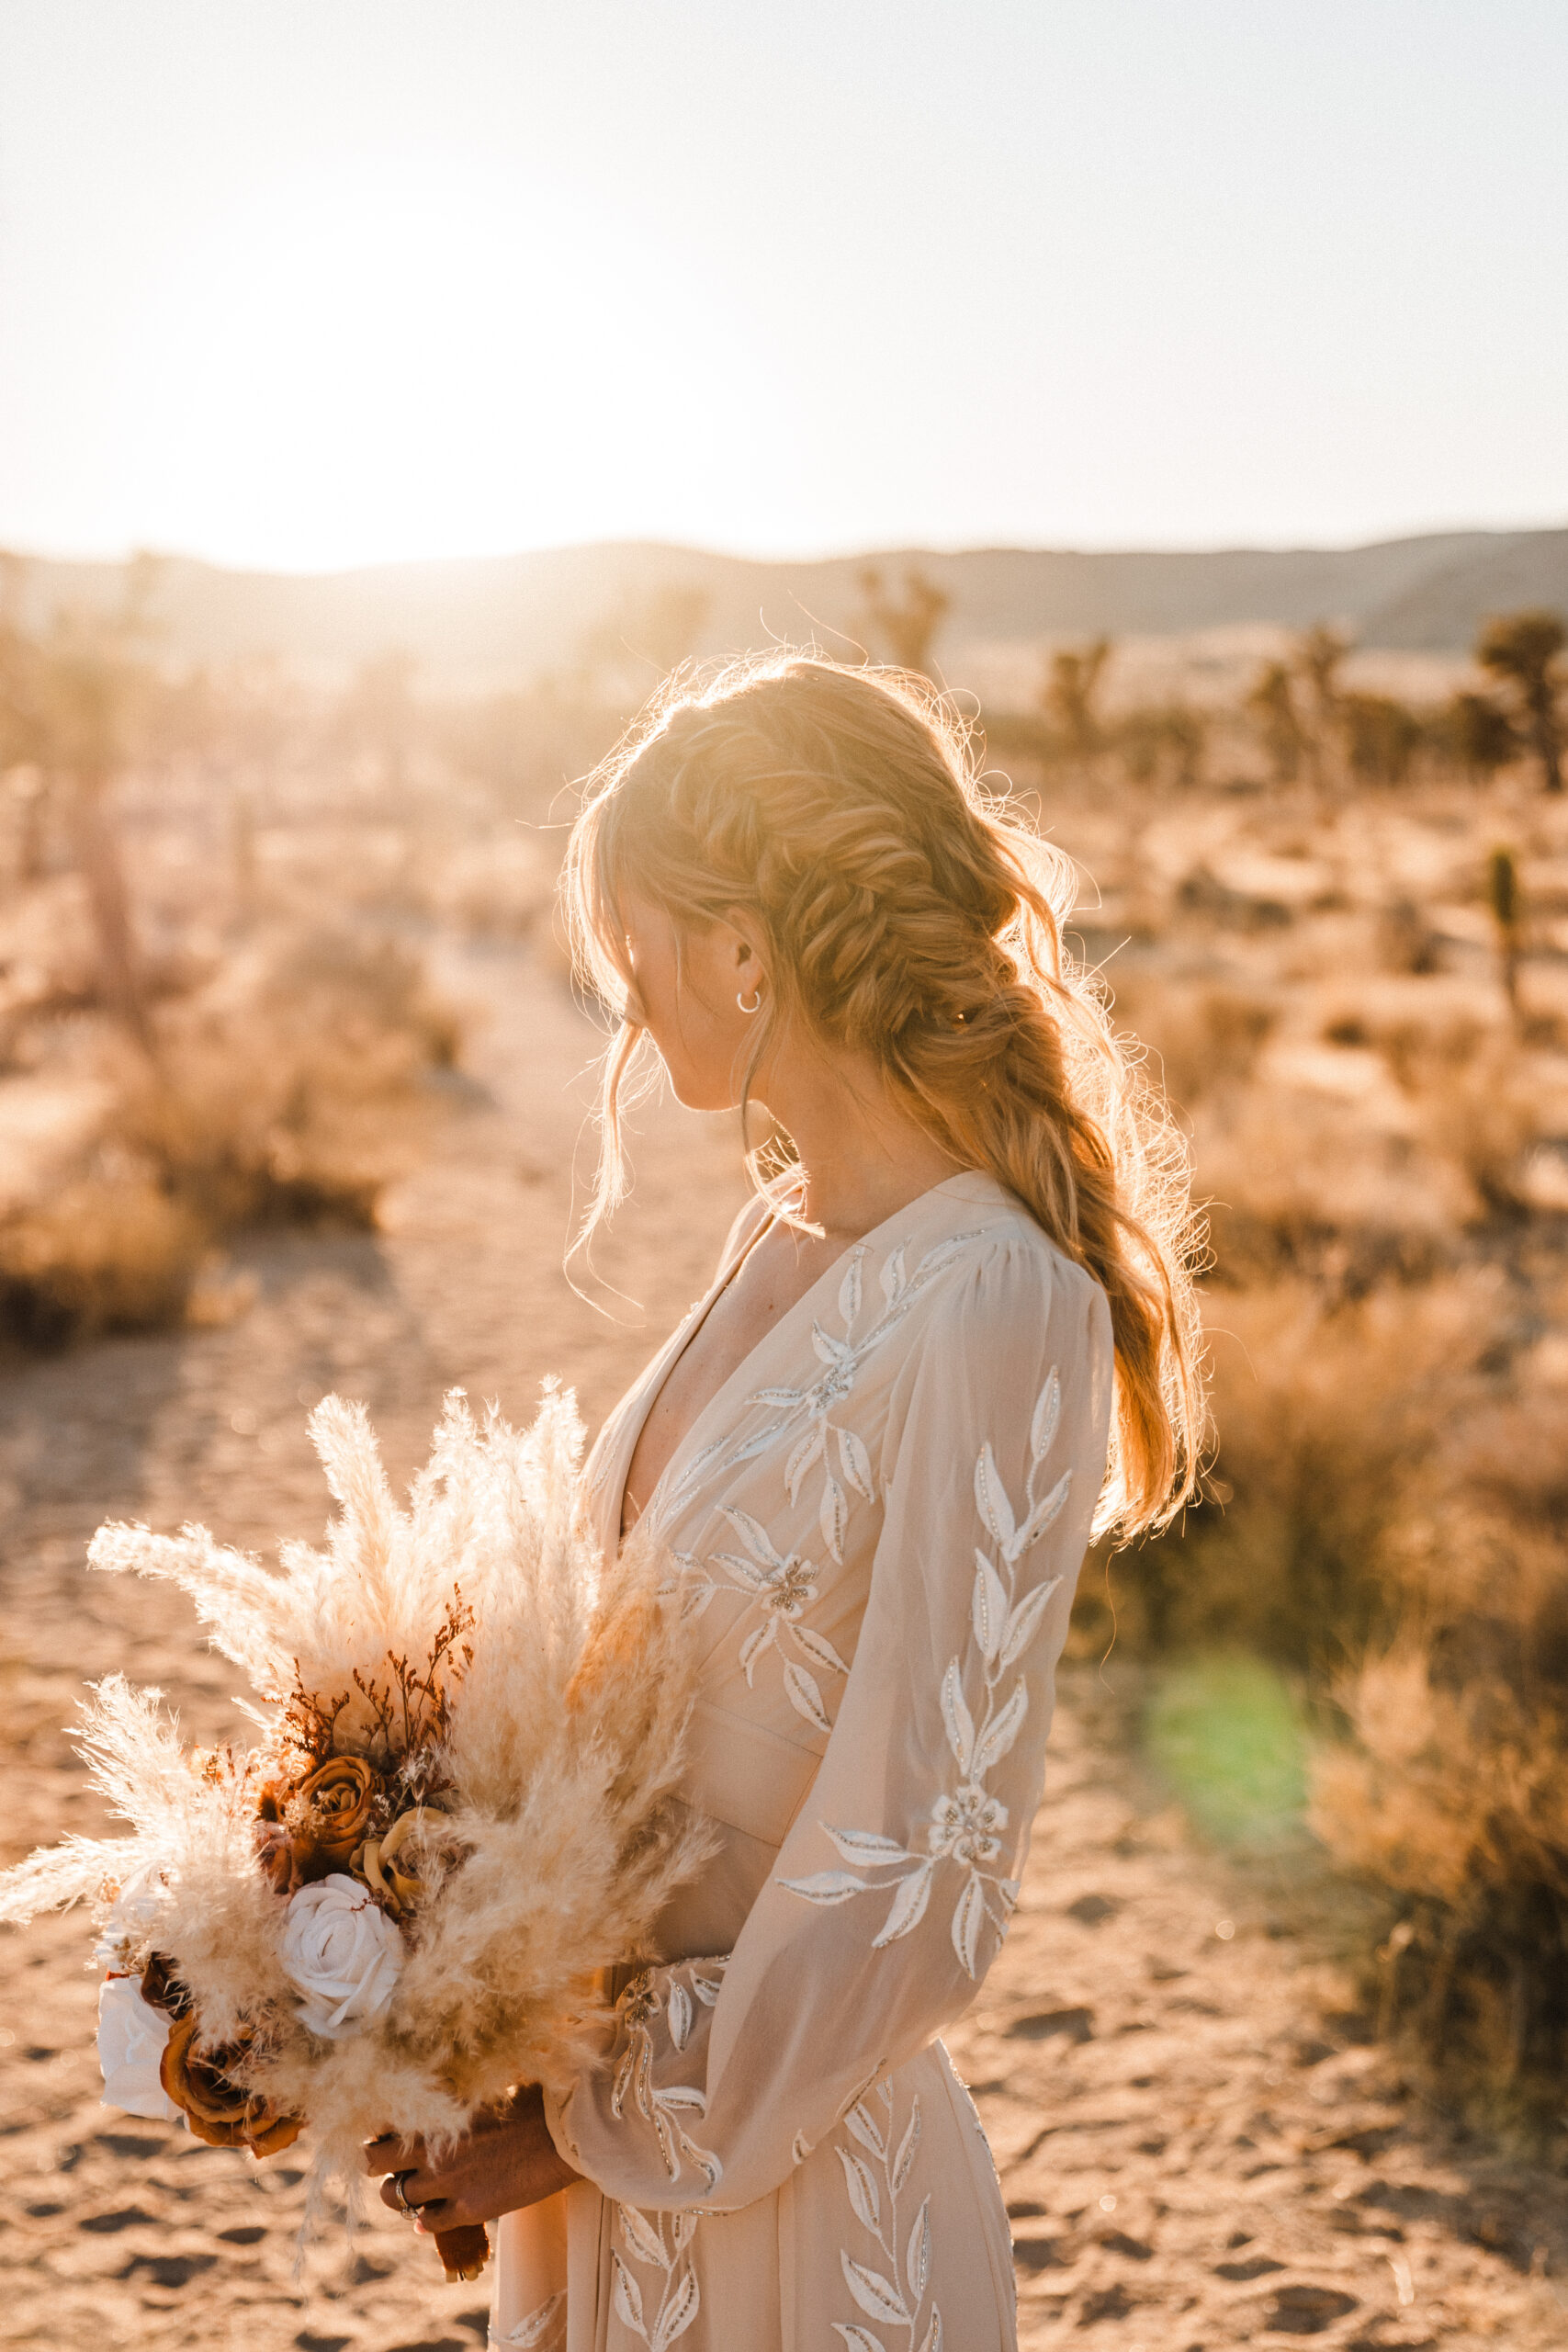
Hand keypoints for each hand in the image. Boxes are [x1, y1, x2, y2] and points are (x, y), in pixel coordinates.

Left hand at [365, 2086, 580, 2230]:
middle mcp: (435, 2146)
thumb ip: (449, 2107)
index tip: (379, 2133)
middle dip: (374, 2163)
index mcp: (438, 2111)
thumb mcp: (481, 2094)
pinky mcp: (468, 2209)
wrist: (565, 2134)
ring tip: (410, 2191)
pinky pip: (428, 2224)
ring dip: (399, 2193)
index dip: (376, 2129)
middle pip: (374, 2161)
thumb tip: (427, 2115)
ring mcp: (449, 2181)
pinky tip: (431, 2217)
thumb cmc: (530, 2103)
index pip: (382, 2122)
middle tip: (381, 2164)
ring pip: (395, 2197)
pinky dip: (425, 2222)